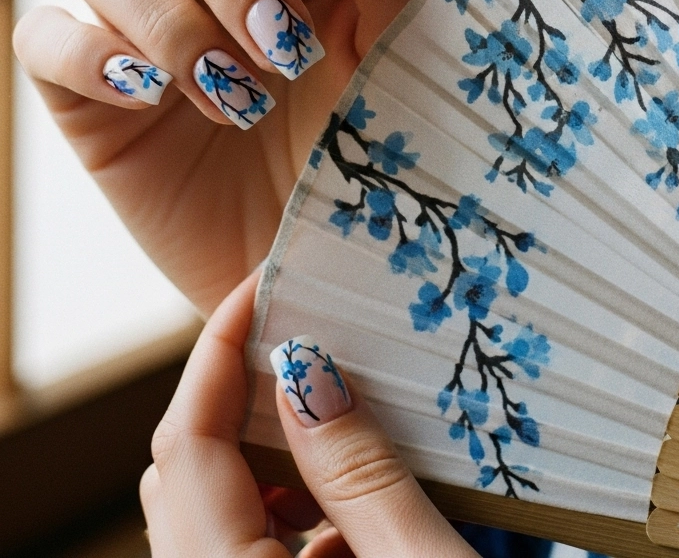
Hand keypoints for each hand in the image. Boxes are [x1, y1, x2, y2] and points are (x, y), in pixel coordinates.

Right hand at [13, 0, 437, 314]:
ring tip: (238, 98)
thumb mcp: (405, 41)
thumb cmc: (387, 149)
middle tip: (285, 46)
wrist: (337, 278)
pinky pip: (43, 37)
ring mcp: (138, 22)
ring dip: (169, 17)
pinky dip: (92, 55)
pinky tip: (153, 96)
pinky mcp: (87, 93)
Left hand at [141, 273, 474, 557]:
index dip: (220, 346)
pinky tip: (363, 513)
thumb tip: (308, 365)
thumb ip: (360, 472)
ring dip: (276, 461)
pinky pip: (251, 553)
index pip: (186, 440)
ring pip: (218, 513)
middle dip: (246, 394)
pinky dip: (295, 518)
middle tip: (312, 336)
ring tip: (348, 417)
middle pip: (191, 471)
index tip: (262, 278)